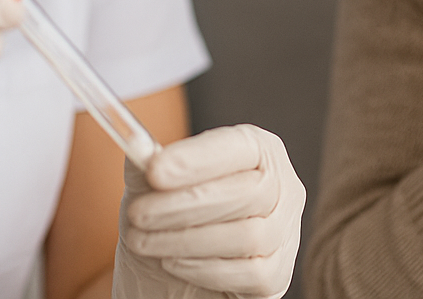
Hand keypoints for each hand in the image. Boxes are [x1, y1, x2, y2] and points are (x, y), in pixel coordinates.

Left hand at [114, 125, 304, 298]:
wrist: (171, 276)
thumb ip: (147, 167)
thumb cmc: (169, 221)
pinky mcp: (277, 275)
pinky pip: (249, 273)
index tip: (155, 170)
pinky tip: (171, 262)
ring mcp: (285, 234)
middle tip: (138, 213)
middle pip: (250, 191)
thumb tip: (137, 148)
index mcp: (260, 152)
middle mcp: (283, 188)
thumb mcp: (151, 190)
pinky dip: (204, 268)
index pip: (242, 146)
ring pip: (249, 235)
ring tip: (143, 241)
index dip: (200, 157)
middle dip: (187, 204)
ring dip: (187, 239)